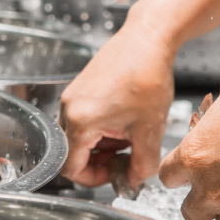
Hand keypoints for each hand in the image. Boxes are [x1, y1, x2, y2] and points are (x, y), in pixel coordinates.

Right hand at [59, 26, 175, 187]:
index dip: (93, 179)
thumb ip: (143, 164)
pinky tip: (124, 120)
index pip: (71, 168)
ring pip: (79, 137)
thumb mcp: (150, 129)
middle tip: (126, 158)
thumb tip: (136, 181)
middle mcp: (69, 108)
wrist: (148, 38)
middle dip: (100, 160)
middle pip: (73, 152)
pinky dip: (101, 128)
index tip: (114, 176)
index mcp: (81, 121)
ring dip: (102, 145)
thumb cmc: (147, 75)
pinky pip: (83, 120)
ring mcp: (73, 97)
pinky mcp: (80, 89)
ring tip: (129, 135)